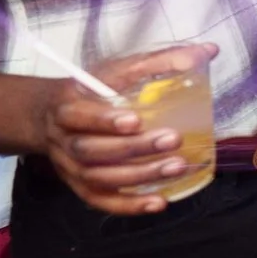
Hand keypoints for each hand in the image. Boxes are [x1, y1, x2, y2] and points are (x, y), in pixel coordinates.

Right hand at [31, 43, 219, 214]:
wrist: (48, 116)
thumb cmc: (91, 90)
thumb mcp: (116, 69)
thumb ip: (159, 61)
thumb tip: (208, 51)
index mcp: (67, 106)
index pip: (79, 115)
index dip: (104, 120)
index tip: (136, 119)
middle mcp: (64, 140)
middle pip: (92, 151)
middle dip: (133, 149)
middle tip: (173, 140)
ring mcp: (69, 167)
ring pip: (99, 179)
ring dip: (139, 177)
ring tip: (177, 167)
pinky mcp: (79, 186)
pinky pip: (101, 201)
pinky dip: (128, 206)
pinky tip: (160, 203)